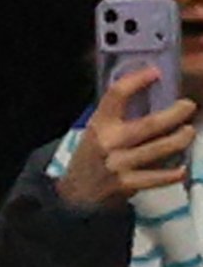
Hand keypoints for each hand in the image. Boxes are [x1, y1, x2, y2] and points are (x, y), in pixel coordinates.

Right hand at [58, 67, 198, 210]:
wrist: (76, 193)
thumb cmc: (93, 156)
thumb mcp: (97, 131)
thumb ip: (118, 117)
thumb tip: (153, 97)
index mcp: (99, 124)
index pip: (116, 95)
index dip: (137, 80)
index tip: (155, 73)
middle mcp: (108, 142)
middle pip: (149, 124)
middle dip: (175, 114)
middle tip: (188, 106)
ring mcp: (118, 164)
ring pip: (159, 149)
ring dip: (180, 139)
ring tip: (189, 132)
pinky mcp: (127, 184)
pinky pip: (157, 177)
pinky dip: (173, 173)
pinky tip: (182, 169)